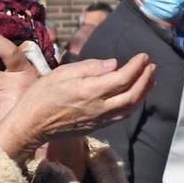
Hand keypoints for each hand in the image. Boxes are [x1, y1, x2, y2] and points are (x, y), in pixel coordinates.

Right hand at [0, 49, 154, 158]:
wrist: (31, 125)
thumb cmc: (42, 95)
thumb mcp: (63, 73)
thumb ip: (91, 68)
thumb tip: (114, 64)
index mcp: (90, 91)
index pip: (123, 78)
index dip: (137, 66)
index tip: (143, 55)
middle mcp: (99, 108)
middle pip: (132, 95)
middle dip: (146, 79)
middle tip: (151, 65)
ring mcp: (99, 120)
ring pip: (130, 107)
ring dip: (143, 92)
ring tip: (150, 79)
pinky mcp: (97, 127)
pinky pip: (121, 116)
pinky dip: (132, 104)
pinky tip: (134, 95)